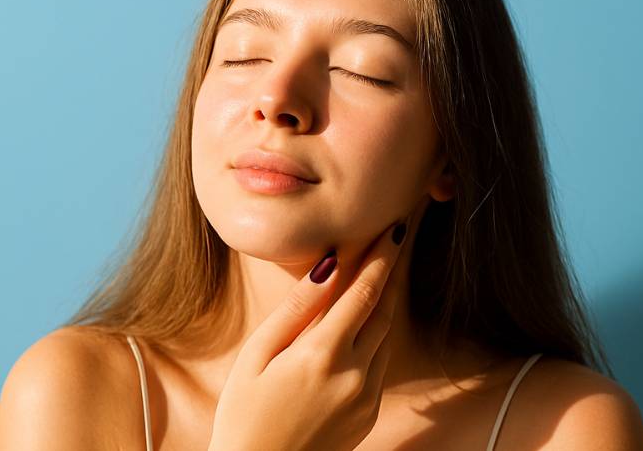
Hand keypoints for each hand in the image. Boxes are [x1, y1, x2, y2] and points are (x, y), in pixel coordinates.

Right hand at [207, 197, 430, 450]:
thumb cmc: (245, 415)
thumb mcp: (257, 356)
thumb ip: (296, 309)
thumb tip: (326, 266)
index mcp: (323, 353)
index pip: (364, 291)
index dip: (382, 256)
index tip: (395, 227)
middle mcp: (355, 373)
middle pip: (384, 309)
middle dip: (390, 270)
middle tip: (398, 237)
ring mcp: (366, 396)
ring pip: (385, 335)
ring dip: (386, 300)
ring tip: (383, 269)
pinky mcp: (369, 413)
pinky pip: (380, 363)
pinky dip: (377, 334)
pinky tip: (365, 320)